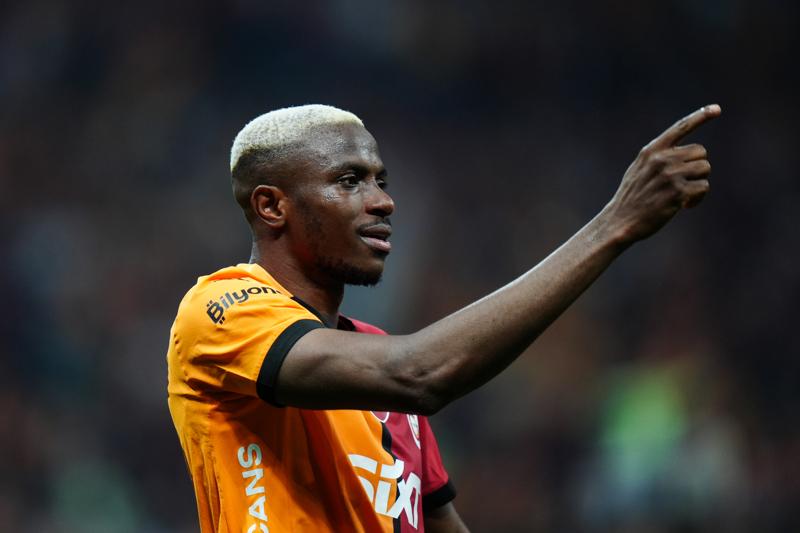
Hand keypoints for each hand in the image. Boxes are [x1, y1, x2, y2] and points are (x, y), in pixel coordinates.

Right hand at [605, 104, 720, 243]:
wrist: (620, 221)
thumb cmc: (631, 197)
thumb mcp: (638, 169)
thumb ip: (658, 157)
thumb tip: (687, 154)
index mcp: (651, 151)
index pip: (680, 127)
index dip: (700, 116)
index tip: (717, 109)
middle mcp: (662, 159)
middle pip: (700, 152)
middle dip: (697, 167)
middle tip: (685, 182)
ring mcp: (670, 175)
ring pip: (705, 169)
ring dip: (699, 182)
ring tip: (685, 195)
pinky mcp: (678, 192)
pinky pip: (703, 188)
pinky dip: (698, 198)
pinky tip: (685, 206)